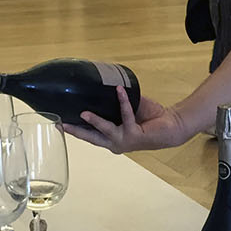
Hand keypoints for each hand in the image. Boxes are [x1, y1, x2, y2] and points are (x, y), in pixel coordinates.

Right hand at [66, 85, 192, 152]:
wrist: (171, 125)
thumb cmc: (148, 118)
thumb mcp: (127, 110)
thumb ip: (114, 104)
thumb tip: (101, 87)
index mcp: (111, 138)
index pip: (89, 135)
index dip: (75, 130)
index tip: (59, 124)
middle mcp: (115, 143)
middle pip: (91, 138)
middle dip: (76, 132)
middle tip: (61, 125)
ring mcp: (124, 141)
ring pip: (105, 131)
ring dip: (94, 122)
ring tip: (84, 113)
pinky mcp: (135, 135)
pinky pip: (125, 115)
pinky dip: (122, 102)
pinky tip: (119, 90)